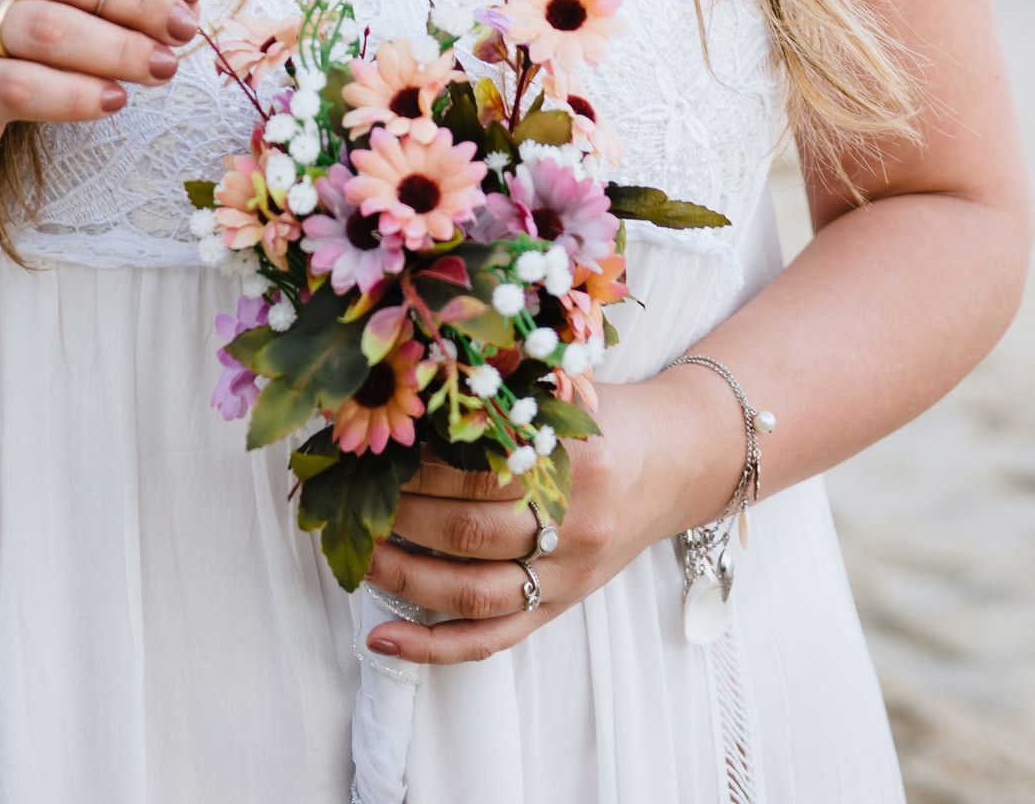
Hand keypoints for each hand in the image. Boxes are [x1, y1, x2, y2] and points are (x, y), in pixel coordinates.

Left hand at [364, 385, 668, 665]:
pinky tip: (381, 637)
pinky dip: (433, 644)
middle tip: (355, 496)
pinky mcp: (562, 606)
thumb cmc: (609, 418)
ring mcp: (568, 572)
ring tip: (359, 552)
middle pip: (468, 530)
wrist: (680, 459)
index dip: (418, 461)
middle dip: (399, 514)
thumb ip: (502, 397)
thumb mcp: (564, 391)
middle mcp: (574, 521)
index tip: (374, 446)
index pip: (478, 467)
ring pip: (472, 589)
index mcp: (573, 456)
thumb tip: (413, 390)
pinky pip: (492, 637)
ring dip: (403, 573)